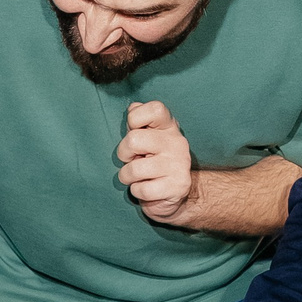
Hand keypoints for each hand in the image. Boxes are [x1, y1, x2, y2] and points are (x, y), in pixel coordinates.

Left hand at [117, 101, 195, 223]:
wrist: (175, 193)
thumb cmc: (154, 161)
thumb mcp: (147, 137)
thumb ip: (138, 121)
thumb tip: (133, 108)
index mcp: (168, 126)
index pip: (155, 109)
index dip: (135, 118)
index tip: (134, 131)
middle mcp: (176, 142)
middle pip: (134, 139)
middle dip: (123, 153)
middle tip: (130, 160)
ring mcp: (178, 164)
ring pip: (134, 169)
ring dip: (127, 176)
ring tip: (135, 177)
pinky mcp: (178, 186)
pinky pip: (142, 189)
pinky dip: (136, 191)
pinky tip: (145, 188)